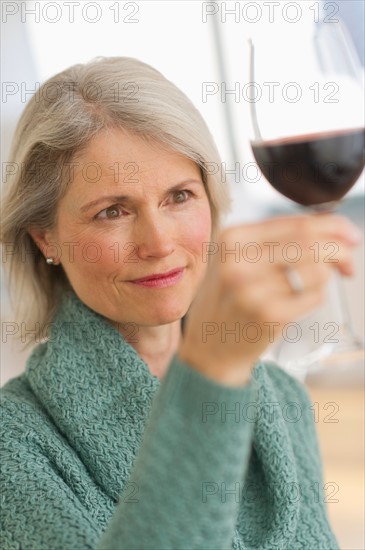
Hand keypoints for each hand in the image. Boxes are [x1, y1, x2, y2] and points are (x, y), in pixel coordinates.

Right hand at [177, 214, 360, 386]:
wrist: (209, 349)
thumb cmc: (230, 302)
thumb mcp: (237, 259)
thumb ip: (276, 240)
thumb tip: (335, 231)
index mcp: (232, 238)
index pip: (298, 223)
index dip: (334, 227)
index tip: (350, 237)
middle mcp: (238, 261)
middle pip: (311, 242)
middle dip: (341, 250)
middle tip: (347, 264)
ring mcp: (252, 289)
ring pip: (318, 269)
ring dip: (326, 277)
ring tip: (312, 287)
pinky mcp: (268, 315)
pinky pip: (315, 296)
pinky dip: (317, 296)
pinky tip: (299, 303)